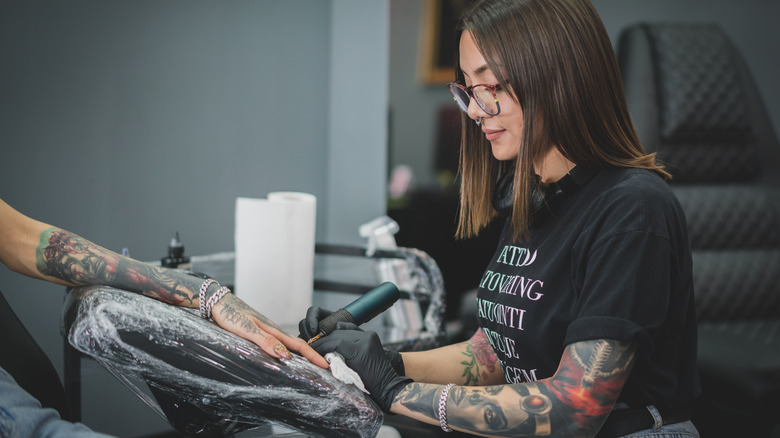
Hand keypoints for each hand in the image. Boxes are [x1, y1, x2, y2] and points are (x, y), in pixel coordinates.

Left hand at [211, 293, 328, 368]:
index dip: (312, 356)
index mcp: (273, 330)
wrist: (218, 302)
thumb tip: (285, 355)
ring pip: (288, 344)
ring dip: (300, 354)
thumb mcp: (248, 330)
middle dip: (311, 356)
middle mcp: (273, 330)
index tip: (325, 365)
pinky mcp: (259, 331)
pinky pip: (278, 343)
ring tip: (309, 365)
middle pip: (297, 345)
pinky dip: (287, 351)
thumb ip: (266, 342)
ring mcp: (266, 330)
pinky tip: (285, 356)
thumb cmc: (230, 315)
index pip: (298, 346)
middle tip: (322, 368)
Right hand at [312, 323, 411, 410]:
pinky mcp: (371, 335)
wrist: (387, 384)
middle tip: (316, 347)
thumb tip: (321, 354)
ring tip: (325, 344)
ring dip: (333, 336)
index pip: (335, 342)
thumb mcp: (348, 374)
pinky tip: (337, 340)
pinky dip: (343, 333)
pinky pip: (353, 330)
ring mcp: (369, 335)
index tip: (314, 350)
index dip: (322, 346)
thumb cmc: (368, 385)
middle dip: (325, 341)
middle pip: (338, 334)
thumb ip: (335, 361)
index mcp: (359, 350)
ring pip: (344, 329)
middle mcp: (365, 339)